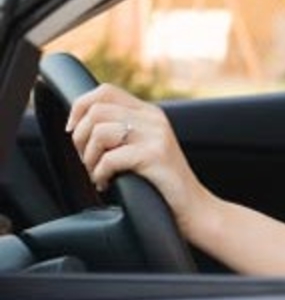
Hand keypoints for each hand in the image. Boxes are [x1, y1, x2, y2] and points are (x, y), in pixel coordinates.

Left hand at [66, 84, 207, 229]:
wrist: (195, 207)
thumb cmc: (163, 184)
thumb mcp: (144, 148)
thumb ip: (122, 132)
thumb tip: (78, 126)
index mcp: (150, 113)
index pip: (105, 91)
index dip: (80, 108)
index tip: (74, 131)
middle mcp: (154, 118)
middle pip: (97, 110)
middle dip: (81, 138)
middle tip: (88, 161)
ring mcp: (156, 135)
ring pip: (100, 132)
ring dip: (90, 158)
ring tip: (98, 173)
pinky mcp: (155, 155)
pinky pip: (109, 158)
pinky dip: (100, 174)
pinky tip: (107, 184)